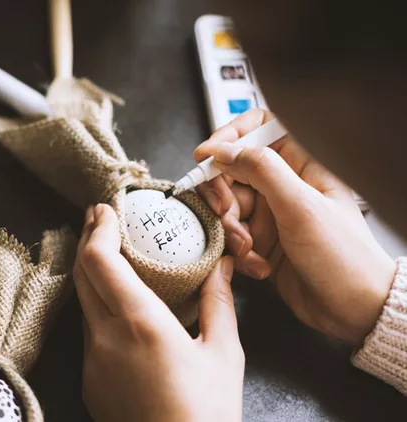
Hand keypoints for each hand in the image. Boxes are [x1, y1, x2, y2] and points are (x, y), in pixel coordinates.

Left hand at [74, 204, 243, 421]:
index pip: (99, 260)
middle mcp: (105, 337)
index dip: (97, 228)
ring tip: (108, 253)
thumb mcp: (223, 353)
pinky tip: (116, 304)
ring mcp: (92, 360)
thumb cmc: (206, 411)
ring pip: (83, 302)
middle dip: (87, 240)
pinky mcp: (89, 379)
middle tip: (100, 218)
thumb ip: (218, 302)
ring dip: (91, 272)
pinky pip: (88, 331)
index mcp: (139, 322)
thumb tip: (222, 263)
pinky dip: (97, 306)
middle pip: (81, 274)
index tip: (105, 208)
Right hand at [194, 109, 396, 344]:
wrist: (353, 310)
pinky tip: (258, 266)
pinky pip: (232, 237)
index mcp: (302, 165)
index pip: (258, 129)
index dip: (229, 137)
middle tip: (227, 213)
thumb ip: (261, 170)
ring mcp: (272, 214)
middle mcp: (284, 186)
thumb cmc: (343, 256)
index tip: (205, 157)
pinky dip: (238, 252)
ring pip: (228, 207)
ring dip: (230, 229)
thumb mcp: (300, 206)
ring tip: (249, 248)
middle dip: (222, 194)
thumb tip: (223, 150)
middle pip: (232, 171)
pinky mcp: (262, 242)